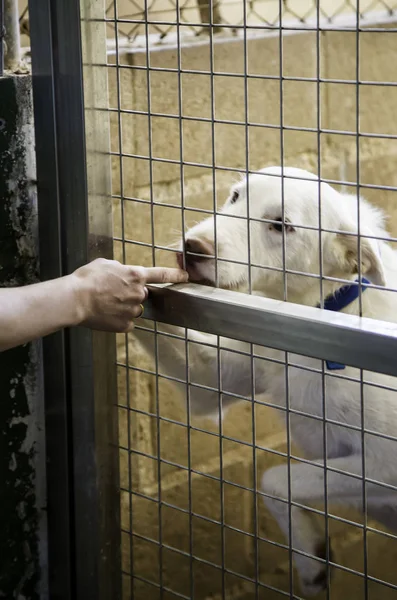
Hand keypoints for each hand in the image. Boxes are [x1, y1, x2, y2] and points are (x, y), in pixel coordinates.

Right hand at [70, 258, 187, 332]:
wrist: (75, 299)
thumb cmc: (87, 279)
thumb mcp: (106, 264)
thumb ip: (121, 269)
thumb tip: (123, 274)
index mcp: (136, 275)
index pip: (161, 274)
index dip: (175, 275)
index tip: (185, 277)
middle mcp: (139, 293)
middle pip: (142, 294)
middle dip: (131, 294)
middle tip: (112, 293)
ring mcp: (133, 311)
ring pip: (134, 309)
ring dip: (124, 307)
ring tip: (105, 304)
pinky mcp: (125, 325)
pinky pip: (126, 322)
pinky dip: (118, 320)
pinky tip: (106, 315)